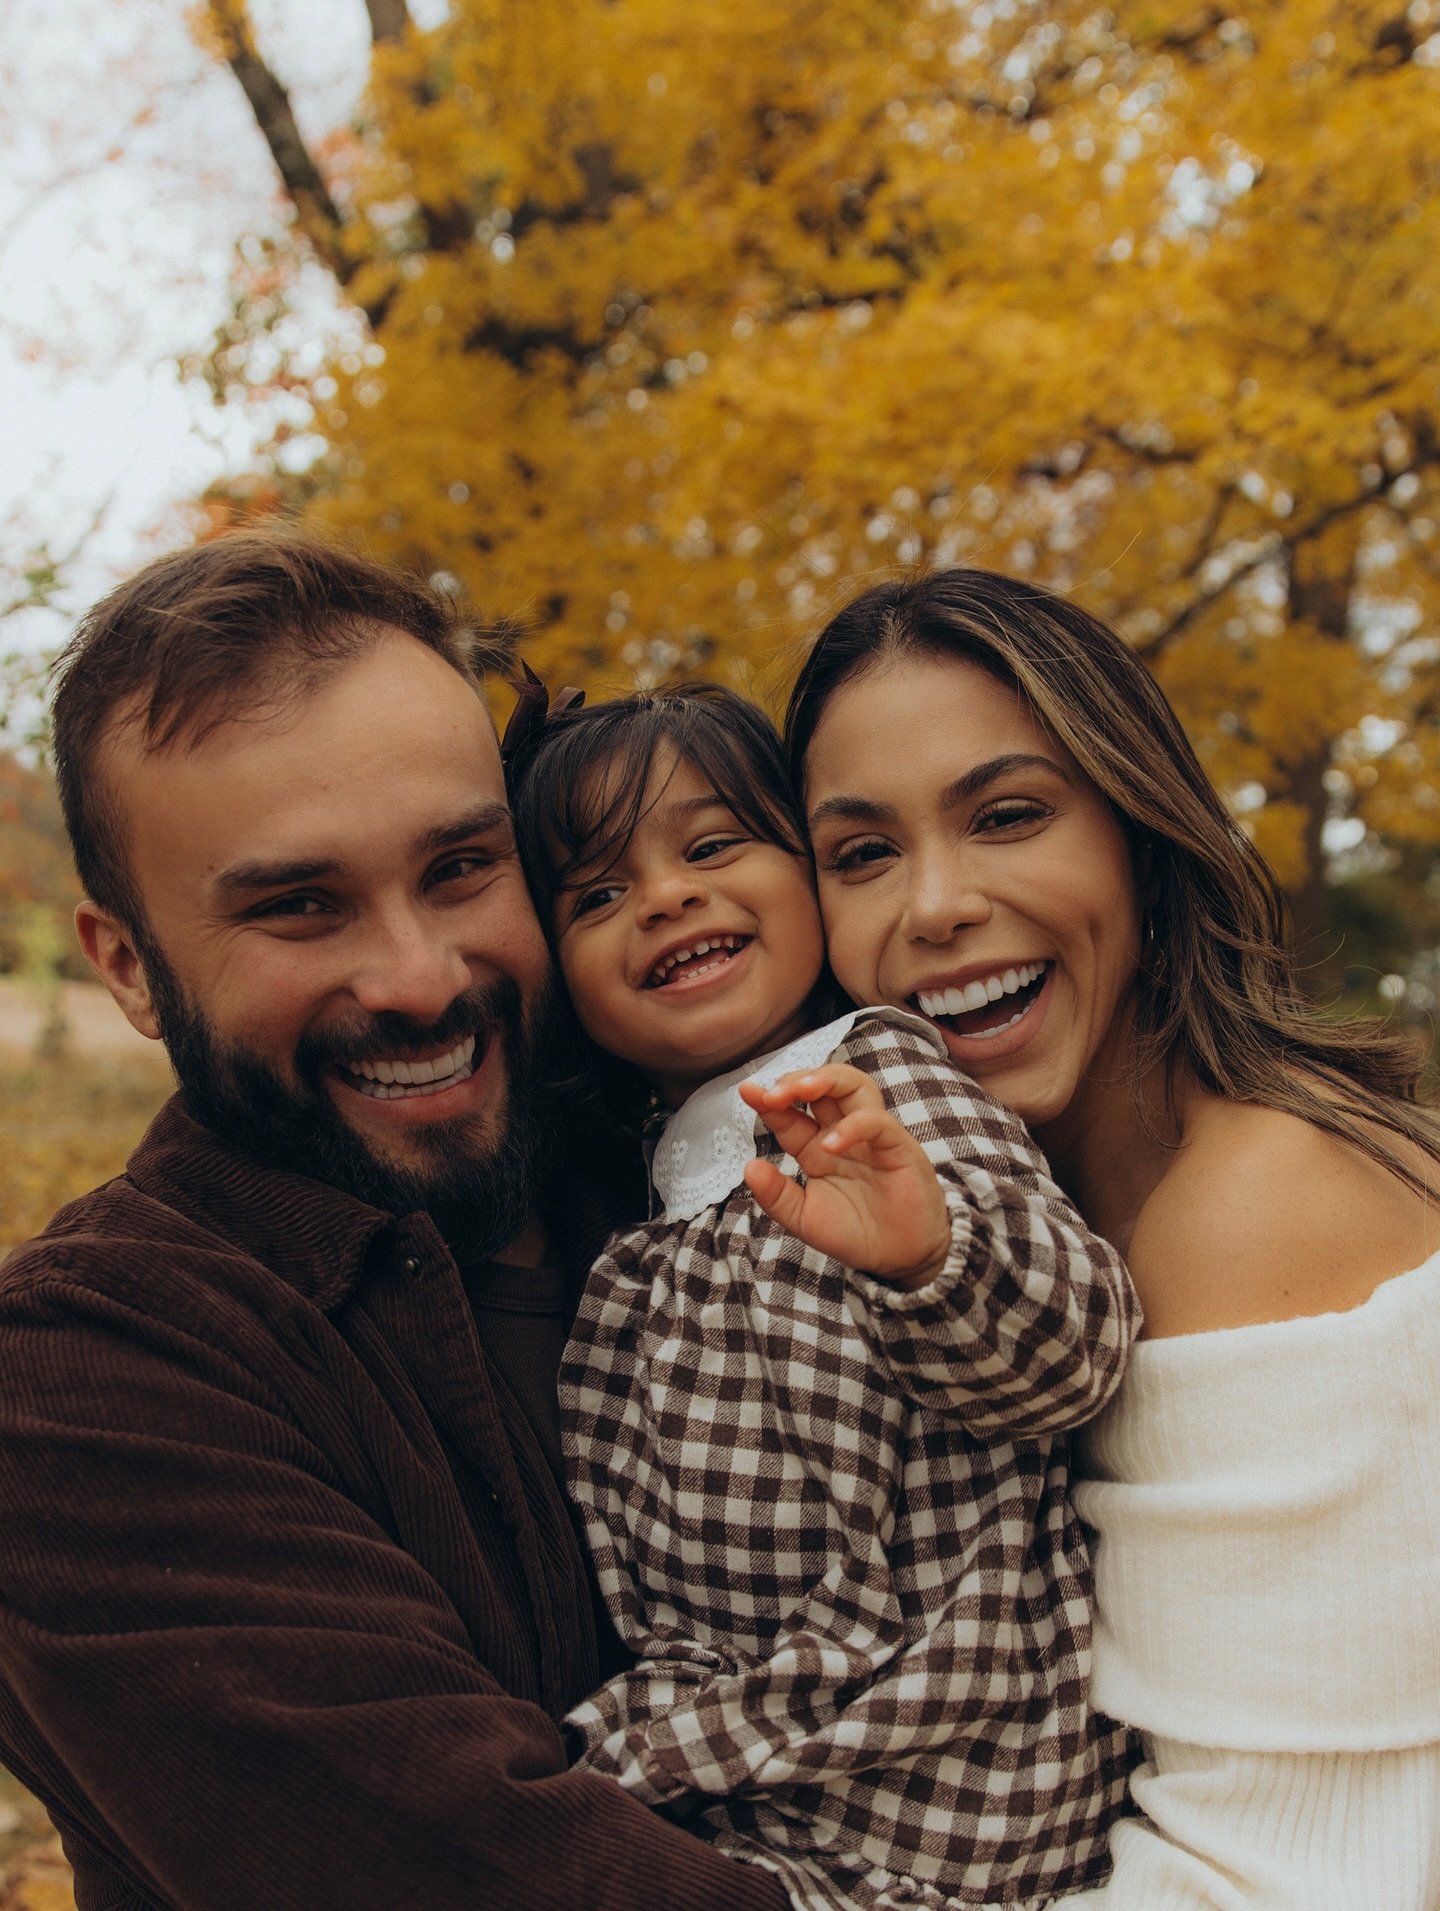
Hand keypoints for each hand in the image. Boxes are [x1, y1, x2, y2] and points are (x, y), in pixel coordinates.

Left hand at [739, 1063, 949, 1289]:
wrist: (900, 1258)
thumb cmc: (856, 1233)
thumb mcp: (805, 1219)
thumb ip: (777, 1196)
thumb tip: (749, 1167)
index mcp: (816, 1147)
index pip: (792, 1114)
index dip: (769, 1101)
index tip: (747, 1092)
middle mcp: (842, 1134)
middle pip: (823, 1086)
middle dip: (795, 1080)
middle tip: (773, 1093)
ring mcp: (871, 1136)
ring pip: (855, 1086)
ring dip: (826, 1080)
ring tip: (800, 1091)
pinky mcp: (898, 1145)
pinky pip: (877, 1122)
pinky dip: (853, 1126)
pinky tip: (831, 1145)